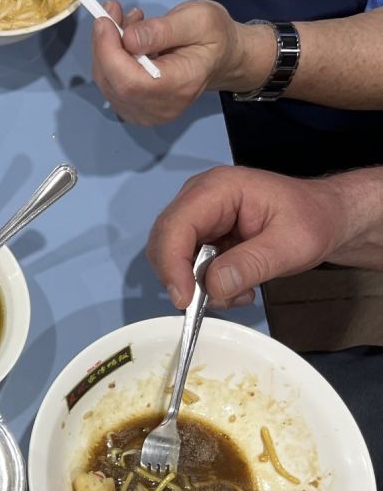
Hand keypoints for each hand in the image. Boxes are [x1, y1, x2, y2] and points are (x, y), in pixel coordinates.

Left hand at [92, 0, 271, 125]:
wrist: (222, 58)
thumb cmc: (215, 37)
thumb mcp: (198, 19)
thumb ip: (162, 30)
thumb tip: (128, 38)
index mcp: (179, 86)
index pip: (129, 80)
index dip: (108, 51)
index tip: (104, 21)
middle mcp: (160, 107)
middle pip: (112, 82)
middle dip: (104, 44)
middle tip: (112, 10)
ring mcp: (147, 113)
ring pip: (107, 82)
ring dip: (106, 48)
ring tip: (127, 20)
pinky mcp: (136, 108)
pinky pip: (111, 84)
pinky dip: (110, 58)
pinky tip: (127, 38)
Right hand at [146, 165, 349, 309]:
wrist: (326, 217)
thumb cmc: (314, 221)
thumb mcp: (292, 245)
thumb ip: (253, 263)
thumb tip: (213, 286)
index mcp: (217, 189)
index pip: (176, 225)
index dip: (172, 264)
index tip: (184, 300)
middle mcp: (199, 198)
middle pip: (164, 241)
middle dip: (182, 278)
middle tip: (214, 301)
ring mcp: (199, 216)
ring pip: (172, 257)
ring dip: (198, 285)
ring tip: (239, 292)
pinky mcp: (203, 235)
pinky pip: (188, 265)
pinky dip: (206, 285)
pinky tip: (238, 287)